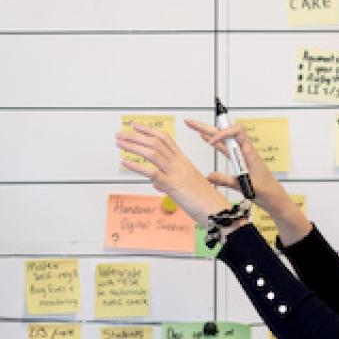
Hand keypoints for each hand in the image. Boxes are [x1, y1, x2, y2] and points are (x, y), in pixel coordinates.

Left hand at [115, 124, 231, 222]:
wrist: (218, 211)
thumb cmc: (205, 201)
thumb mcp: (186, 187)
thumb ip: (169, 182)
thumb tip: (156, 182)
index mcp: (184, 162)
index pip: (165, 139)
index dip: (149, 131)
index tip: (135, 127)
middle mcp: (180, 164)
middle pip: (156, 143)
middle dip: (135, 136)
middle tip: (120, 134)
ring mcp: (176, 174)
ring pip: (152, 153)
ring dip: (133, 146)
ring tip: (120, 143)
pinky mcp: (173, 186)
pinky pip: (152, 173)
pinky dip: (136, 166)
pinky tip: (125, 162)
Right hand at [184, 119, 293, 217]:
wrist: (274, 198)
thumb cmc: (266, 191)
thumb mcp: (245, 186)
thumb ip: (227, 180)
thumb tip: (209, 176)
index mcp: (250, 152)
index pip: (236, 132)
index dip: (222, 133)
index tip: (211, 143)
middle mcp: (244, 151)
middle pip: (226, 133)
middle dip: (208, 127)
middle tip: (191, 123)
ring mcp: (240, 156)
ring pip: (223, 140)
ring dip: (209, 132)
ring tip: (194, 127)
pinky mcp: (238, 163)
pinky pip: (225, 149)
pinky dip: (214, 143)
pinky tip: (205, 139)